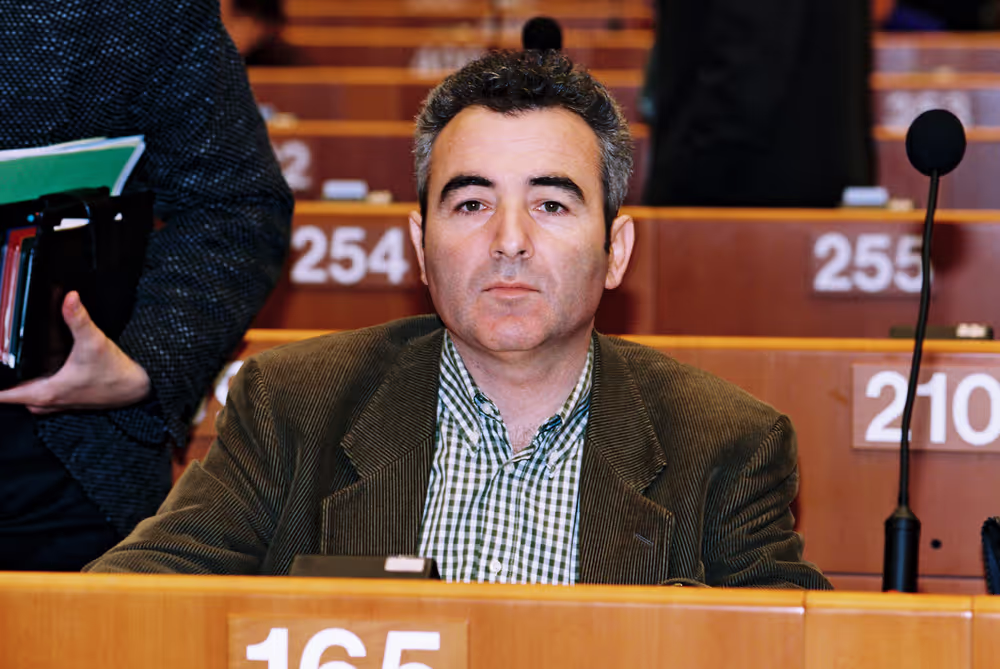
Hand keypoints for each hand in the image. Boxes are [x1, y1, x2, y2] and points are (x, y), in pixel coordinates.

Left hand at [0, 291, 150, 413]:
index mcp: (48, 391)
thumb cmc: (116, 372)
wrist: (139, 387)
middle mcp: (52, 401)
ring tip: (20, 373)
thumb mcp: (94, 342)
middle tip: (4, 371)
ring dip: (25, 390)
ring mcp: (63, 403)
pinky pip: (46, 399)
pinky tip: (48, 373)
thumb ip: (78, 319)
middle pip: (17, 398)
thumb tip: (69, 298)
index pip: (7, 395)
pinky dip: (41, 389)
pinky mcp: (73, 401)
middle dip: (9, 387)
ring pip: (31, 400)